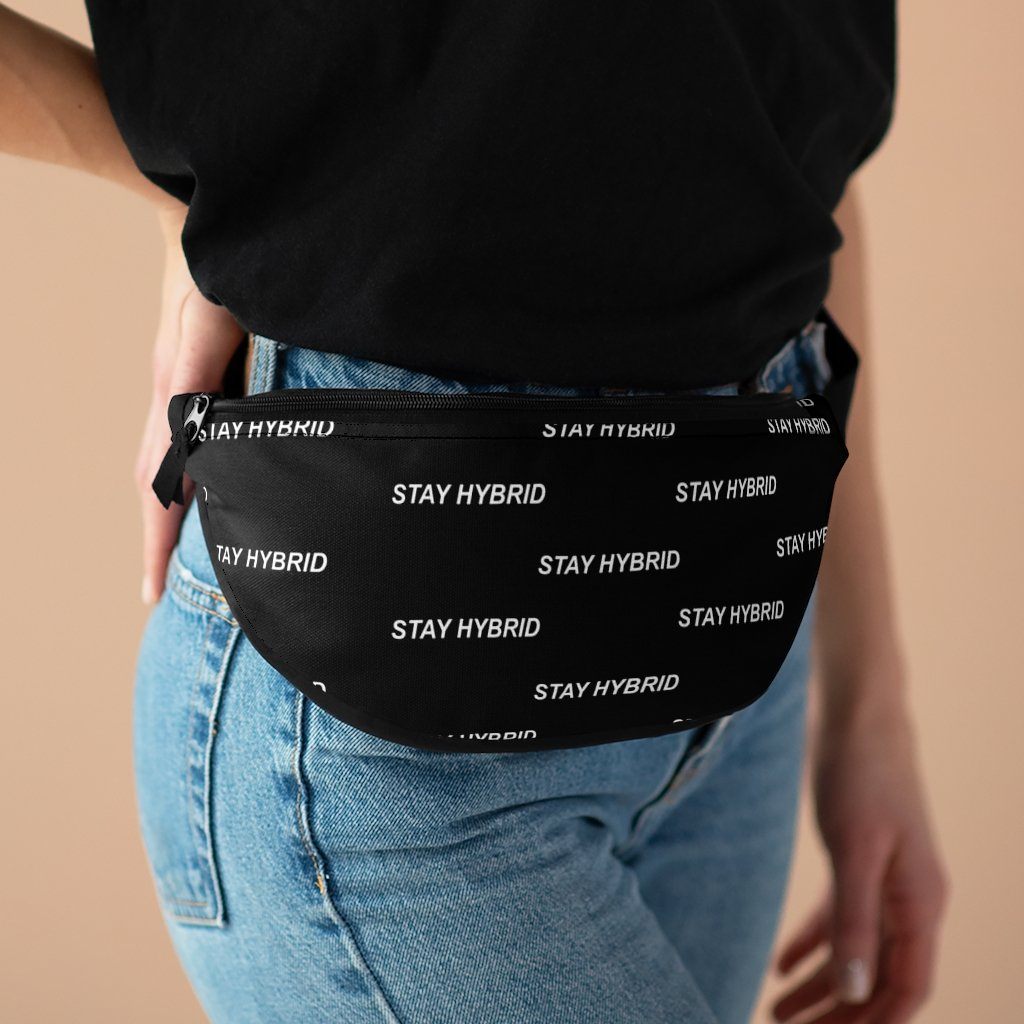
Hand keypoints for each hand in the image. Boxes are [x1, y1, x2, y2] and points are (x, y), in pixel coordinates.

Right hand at [136, 205, 244, 603]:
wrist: (196, 215)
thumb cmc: (212, 264)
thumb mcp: (210, 320)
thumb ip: (200, 378)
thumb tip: (194, 443)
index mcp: (176, 394)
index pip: (160, 484)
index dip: (158, 539)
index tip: (152, 591)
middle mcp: (171, 396)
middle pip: (153, 484)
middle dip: (155, 540)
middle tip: (157, 592)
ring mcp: (177, 385)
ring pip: (161, 464)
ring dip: (164, 513)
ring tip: (172, 556)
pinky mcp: (191, 374)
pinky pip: (178, 438)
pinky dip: (178, 476)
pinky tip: (201, 489)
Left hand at [771, 692, 948, 1022]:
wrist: (858, 713)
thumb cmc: (862, 774)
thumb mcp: (855, 849)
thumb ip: (855, 920)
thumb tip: (857, 993)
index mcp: (921, 902)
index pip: (907, 987)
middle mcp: (909, 898)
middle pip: (878, 977)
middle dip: (838, 1014)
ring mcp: (885, 879)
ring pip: (856, 951)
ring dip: (819, 986)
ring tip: (774, 1011)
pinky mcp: (859, 858)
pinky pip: (840, 917)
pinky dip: (813, 943)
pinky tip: (781, 965)